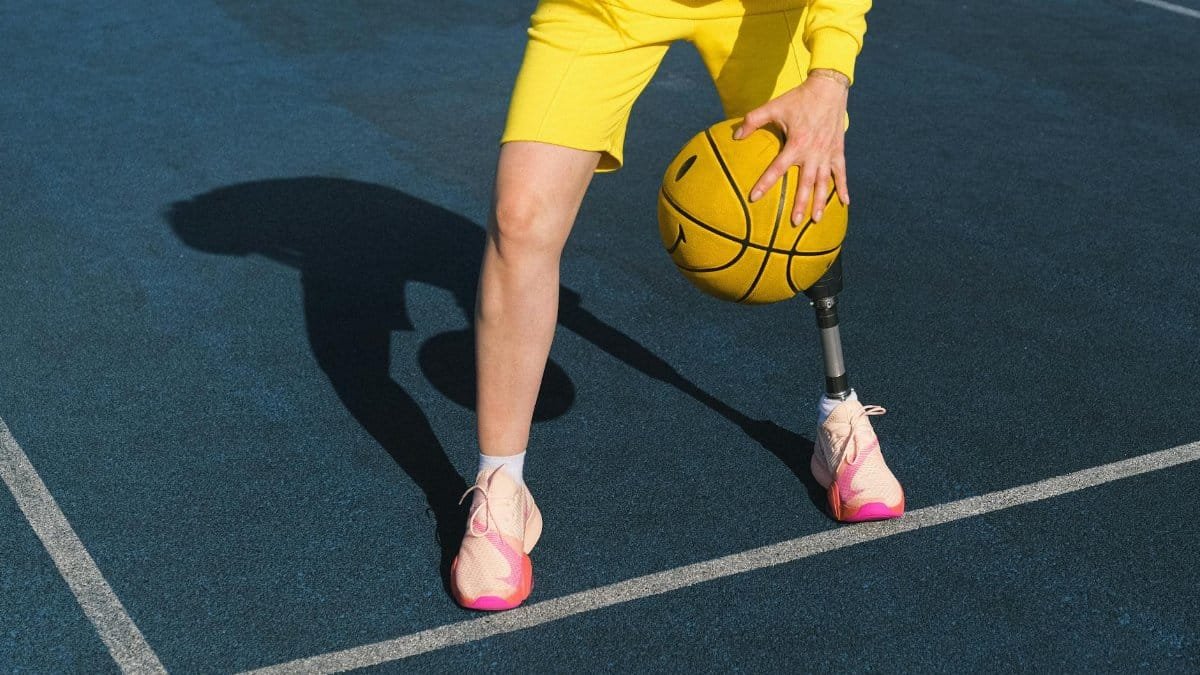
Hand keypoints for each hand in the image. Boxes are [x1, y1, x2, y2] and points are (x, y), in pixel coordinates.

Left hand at [734, 71, 849, 223]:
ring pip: (823, 182)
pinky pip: (841, 173)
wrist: (828, 88)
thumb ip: (753, 121)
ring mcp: (827, 153)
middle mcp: (813, 152)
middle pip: (805, 183)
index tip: (754, 197)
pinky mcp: (838, 151)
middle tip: (794, 221)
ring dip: (820, 202)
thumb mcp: (773, 106)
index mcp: (796, 144)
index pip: (777, 169)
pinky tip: (844, 203)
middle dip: (799, 203)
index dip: (765, 183)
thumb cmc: (798, 98)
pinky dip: (843, 187)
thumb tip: (735, 136)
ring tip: (816, 220)